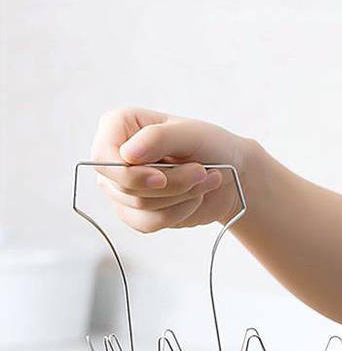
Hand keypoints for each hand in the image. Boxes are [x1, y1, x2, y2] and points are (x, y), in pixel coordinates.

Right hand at [91, 108, 247, 231]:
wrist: (229, 176)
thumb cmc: (211, 145)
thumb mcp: (191, 133)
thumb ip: (158, 138)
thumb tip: (127, 154)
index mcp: (118, 126)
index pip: (103, 157)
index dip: (129, 174)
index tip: (161, 179)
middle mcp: (114, 157)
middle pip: (125, 186)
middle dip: (170, 185)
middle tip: (201, 172)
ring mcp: (121, 186)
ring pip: (137, 206)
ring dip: (179, 198)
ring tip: (203, 180)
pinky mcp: (134, 211)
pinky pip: (146, 224)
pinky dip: (177, 214)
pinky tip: (193, 198)